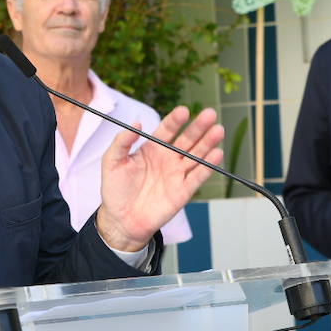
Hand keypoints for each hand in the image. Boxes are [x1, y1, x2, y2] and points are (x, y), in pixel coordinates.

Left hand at [96, 106, 224, 252]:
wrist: (121, 220)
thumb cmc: (115, 190)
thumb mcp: (112, 162)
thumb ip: (121, 142)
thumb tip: (136, 124)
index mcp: (152, 148)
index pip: (167, 130)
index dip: (176, 120)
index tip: (184, 111)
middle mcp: (168, 158)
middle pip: (187, 139)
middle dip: (198, 127)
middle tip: (210, 114)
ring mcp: (177, 174)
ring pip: (196, 155)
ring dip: (208, 143)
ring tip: (218, 130)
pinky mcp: (183, 191)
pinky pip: (198, 176)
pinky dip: (208, 166)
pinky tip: (216, 154)